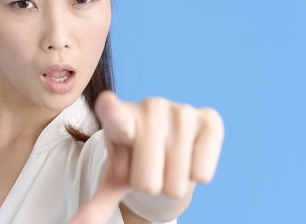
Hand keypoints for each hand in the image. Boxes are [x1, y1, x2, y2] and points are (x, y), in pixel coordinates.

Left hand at [68, 91, 223, 223]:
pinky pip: (202, 174)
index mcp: (119, 118)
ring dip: (172, 181)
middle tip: (149, 166)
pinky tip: (188, 154)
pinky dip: (195, 175)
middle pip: (147, 182)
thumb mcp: (114, 177)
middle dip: (148, 185)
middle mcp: (149, 107)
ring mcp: (180, 110)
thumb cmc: (133, 158)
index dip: (111, 109)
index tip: (107, 103)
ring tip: (167, 160)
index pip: (114, 114)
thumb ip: (96, 203)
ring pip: (177, 182)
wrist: (164, 142)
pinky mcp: (209, 118)